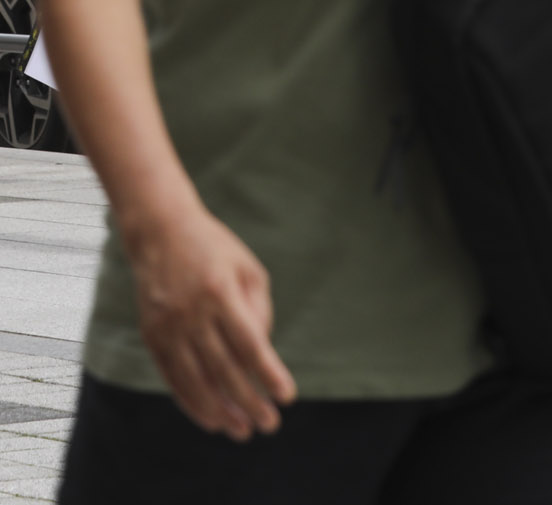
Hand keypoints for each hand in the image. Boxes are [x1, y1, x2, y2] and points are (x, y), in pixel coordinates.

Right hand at [123, 202, 296, 439]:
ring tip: (241, 431)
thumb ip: (258, 311)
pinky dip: (190, 401)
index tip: (286, 396)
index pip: (249, 344)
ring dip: (220, 410)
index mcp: (221, 293)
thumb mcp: (248, 270)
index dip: (268, 374)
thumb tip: (262, 356)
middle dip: (248, 401)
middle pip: (223, 368)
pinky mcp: (151, 336)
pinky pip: (172, 377)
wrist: (160, 233)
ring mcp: (167, 326)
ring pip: (195, 379)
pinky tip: (210, 418)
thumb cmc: (215, 250)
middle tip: (268, 425)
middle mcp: (192, 313)